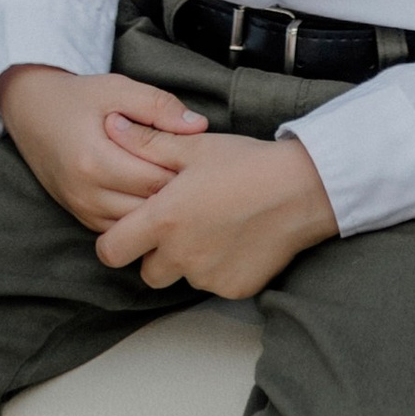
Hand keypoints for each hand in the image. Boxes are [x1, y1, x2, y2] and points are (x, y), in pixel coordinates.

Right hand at [0, 61, 203, 232]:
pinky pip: (123, 228)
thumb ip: (159, 106)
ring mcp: (82, 209)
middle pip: (150, 207)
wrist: (30, 110)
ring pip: (138, 225)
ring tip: (178, 186)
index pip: (156, 180)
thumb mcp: (117, 88)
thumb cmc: (77, 97)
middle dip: (178, 193)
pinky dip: (141, 216)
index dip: (184, 171)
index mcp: (94, 160)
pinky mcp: (82, 217)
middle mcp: (85, 192)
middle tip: (197, 174)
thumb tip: (199, 127)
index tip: (199, 156)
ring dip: (160, 208)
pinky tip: (153, 195)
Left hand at [93, 128, 339, 297]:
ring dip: (188, 261)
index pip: (110, 252)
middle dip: (155, 254)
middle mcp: (182, 256)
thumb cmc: (246, 163)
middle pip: (147, 272)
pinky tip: (236, 239)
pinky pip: (214, 284)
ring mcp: (210, 276)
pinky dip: (219, 268)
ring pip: (183, 278)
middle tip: (179, 225)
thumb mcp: (193, 146)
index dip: (115, 241)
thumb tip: (111, 126)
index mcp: (163, 220)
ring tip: (213, 227)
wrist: (303, 189)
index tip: (131, 228)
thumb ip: (147, 143)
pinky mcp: (236, 289)